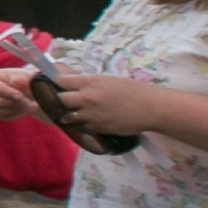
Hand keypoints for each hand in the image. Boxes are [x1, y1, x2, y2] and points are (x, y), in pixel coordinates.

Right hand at [0, 68, 35, 120]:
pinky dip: (17, 114)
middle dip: (10, 102)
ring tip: (31, 104)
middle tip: (27, 101)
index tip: (20, 96)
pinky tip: (27, 108)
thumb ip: (21, 77)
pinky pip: (4, 117)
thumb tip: (14, 81)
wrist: (26, 89)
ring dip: (16, 108)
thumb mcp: (24, 76)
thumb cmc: (23, 79)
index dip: (6, 92)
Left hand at [35, 69, 163, 138]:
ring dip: (69, 114)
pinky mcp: (96, 128)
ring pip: (67, 116)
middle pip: (60, 99)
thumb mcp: (108, 80)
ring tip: (76, 112)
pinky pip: (81, 126)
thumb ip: (89, 83)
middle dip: (61, 100)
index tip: (58, 85)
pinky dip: (81, 124)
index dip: (58, 83)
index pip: (61, 81)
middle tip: (66, 101)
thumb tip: (73, 84)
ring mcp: (90, 114)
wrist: (150, 108)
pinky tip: (88, 121)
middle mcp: (86, 98)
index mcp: (89, 82)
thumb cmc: (132, 90)